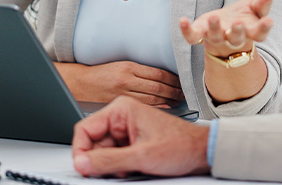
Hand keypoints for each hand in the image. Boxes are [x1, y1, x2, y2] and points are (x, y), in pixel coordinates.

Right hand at [54, 61, 183, 106]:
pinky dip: (156, 107)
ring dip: (169, 99)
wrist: (80, 83)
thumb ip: (139, 72)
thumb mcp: (121, 66)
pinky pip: (142, 107)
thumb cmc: (101, 75)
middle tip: (186, 93)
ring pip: (153, 98)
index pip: (158, 74)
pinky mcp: (120, 105)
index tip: (182, 82)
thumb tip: (162, 76)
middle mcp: (127, 80)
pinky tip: (165, 108)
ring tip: (180, 100)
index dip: (173, 79)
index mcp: (129, 68)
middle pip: (158, 87)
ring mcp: (123, 93)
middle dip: (175, 91)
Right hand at [72, 96, 209, 177]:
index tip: (83, 167)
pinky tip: (132, 169)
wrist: (201, 151)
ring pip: (103, 151)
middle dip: (99, 161)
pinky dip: (119, 166)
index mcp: (121, 110)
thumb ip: (108, 161)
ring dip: (110, 165)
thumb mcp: (141, 157)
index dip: (80, 151)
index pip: (84, 129)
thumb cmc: (181, 145)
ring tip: (128, 169)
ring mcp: (127, 129)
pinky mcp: (132, 141)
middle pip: (93, 143)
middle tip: (110, 172)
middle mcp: (122, 116)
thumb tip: (82, 163)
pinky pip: (114, 155)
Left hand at [180, 0, 277, 56]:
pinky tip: (183, 20)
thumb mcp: (256, 7)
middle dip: (236, 31)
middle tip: (237, 23)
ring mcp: (216, 37)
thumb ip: (264, 0)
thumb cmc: (244, 17)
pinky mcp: (200, 34)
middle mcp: (233, 38)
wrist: (224, 29)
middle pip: (236, 38)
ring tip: (213, 17)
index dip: (264, 28)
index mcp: (250, 32)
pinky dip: (187, 31)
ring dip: (214, 28)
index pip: (260, 33)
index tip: (269, 21)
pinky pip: (192, 37)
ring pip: (215, 36)